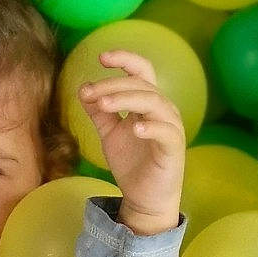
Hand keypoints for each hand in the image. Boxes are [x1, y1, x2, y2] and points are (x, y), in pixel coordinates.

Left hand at [76, 50, 185, 236]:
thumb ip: (99, 112)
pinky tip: (134, 128)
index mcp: (147, 103)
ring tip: (103, 105)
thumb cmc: (131, 164)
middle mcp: (162, 109)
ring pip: (153, 102)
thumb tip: (83, 88)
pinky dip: (151, 127)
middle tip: (90, 93)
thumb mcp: (109, 134)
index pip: (140, 71)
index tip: (101, 57)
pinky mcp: (174, 148)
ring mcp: (170, 127)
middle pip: (142, 84)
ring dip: (127, 99)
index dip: (125, 59)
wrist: (144, 198)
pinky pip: (166, 131)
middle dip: (113, 85)